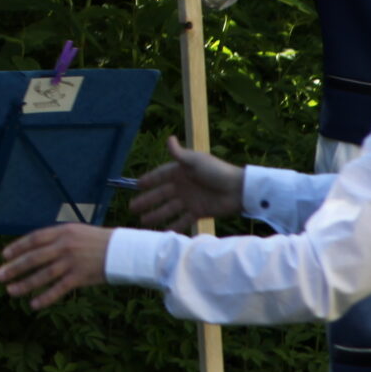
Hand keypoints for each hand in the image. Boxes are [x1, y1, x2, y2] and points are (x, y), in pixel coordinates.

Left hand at [0, 223, 112, 310]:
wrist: (124, 251)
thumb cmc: (99, 242)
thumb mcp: (77, 232)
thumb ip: (57, 238)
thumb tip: (36, 247)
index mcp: (62, 231)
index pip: (34, 239)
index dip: (18, 247)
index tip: (4, 255)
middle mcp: (64, 245)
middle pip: (34, 258)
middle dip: (14, 267)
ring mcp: (72, 262)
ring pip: (43, 275)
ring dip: (25, 284)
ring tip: (11, 291)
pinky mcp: (80, 277)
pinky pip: (58, 289)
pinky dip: (45, 297)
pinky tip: (33, 304)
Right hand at [129, 136, 244, 226]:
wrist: (238, 190)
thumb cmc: (217, 171)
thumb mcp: (196, 161)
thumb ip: (179, 154)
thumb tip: (169, 138)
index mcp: (181, 172)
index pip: (160, 176)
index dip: (149, 180)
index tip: (137, 185)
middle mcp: (183, 186)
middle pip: (161, 195)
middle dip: (147, 201)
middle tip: (132, 208)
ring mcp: (190, 200)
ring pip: (168, 209)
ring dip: (156, 215)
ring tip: (143, 222)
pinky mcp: (198, 212)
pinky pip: (182, 220)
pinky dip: (173, 226)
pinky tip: (163, 232)